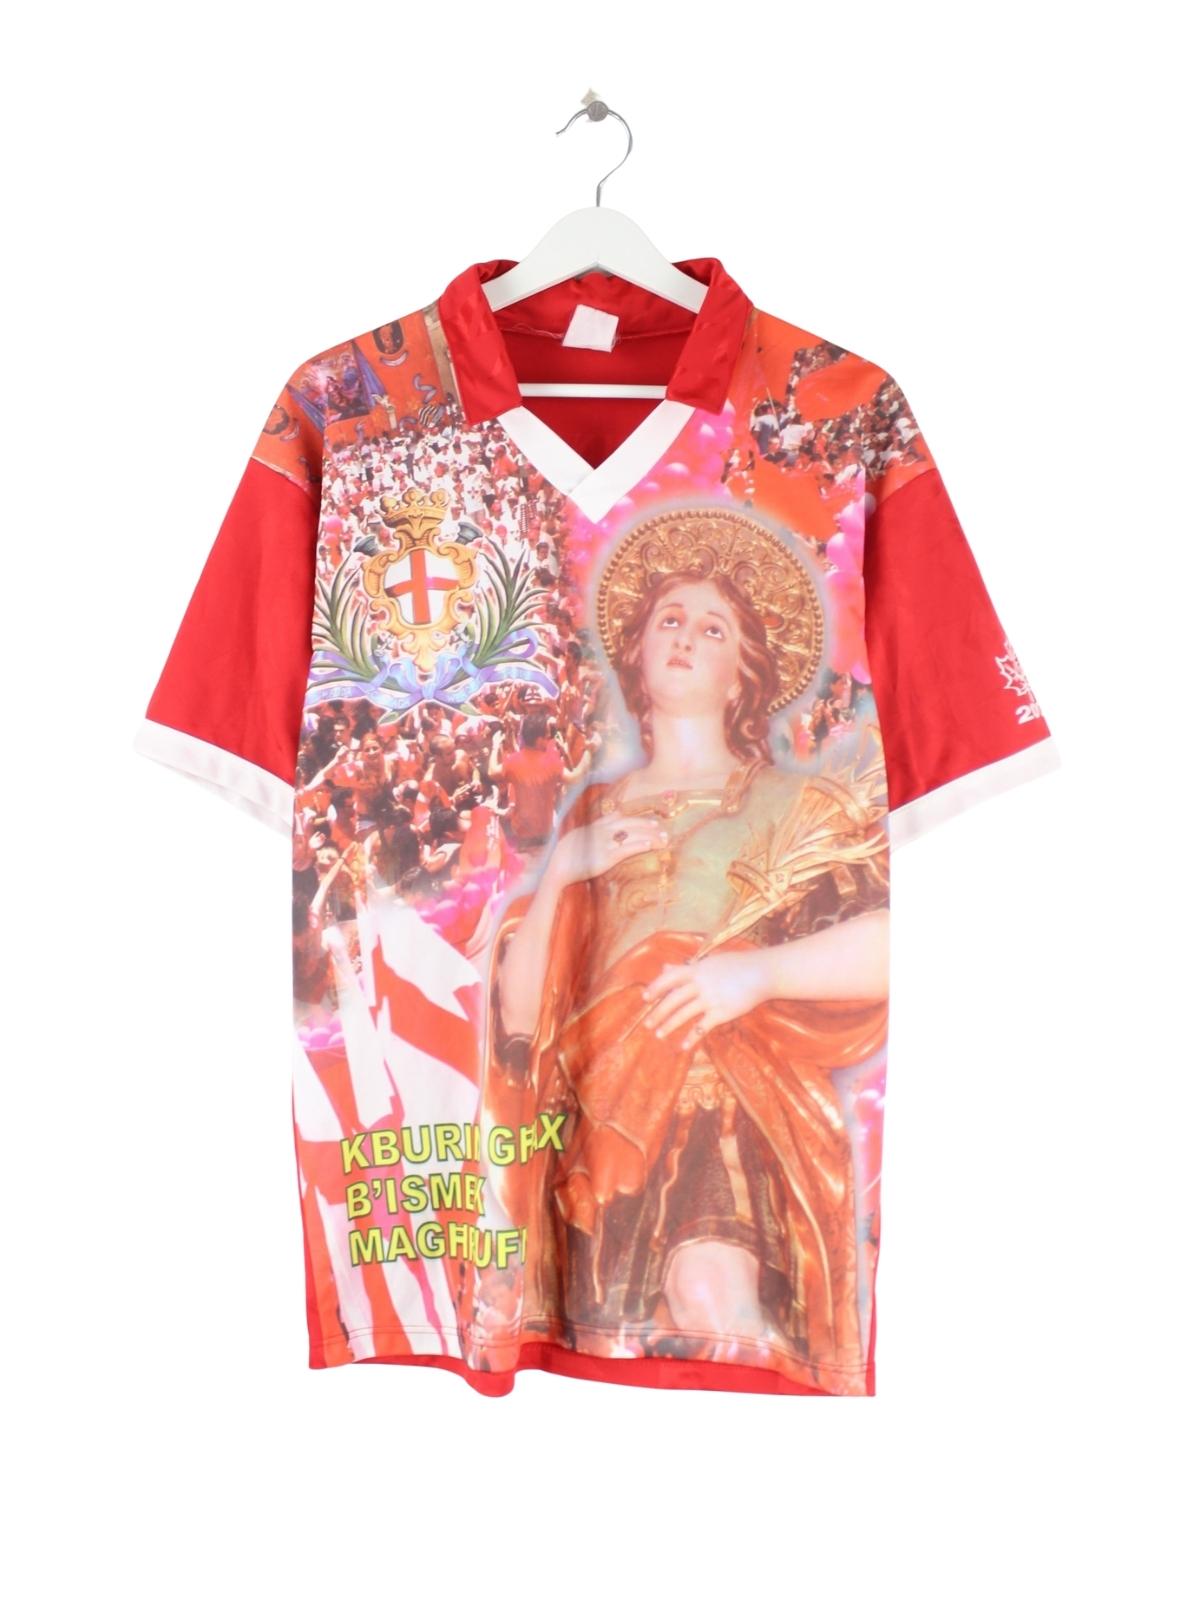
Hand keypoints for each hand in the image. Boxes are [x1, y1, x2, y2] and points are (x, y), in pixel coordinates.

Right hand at [549, 813, 668, 888]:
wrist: (558, 867)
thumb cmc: (564, 856)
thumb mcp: (577, 837)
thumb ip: (590, 832)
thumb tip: (597, 832)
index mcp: (595, 827)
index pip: (619, 816)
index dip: (635, 817)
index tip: (648, 819)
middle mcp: (602, 831)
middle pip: (630, 823)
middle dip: (647, 825)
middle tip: (661, 828)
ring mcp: (605, 843)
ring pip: (633, 835)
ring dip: (650, 836)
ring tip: (663, 838)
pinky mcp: (606, 857)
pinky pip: (627, 849)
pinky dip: (640, 845)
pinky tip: (651, 845)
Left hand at [640, 950, 766, 1050]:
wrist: (761, 973)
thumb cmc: (735, 965)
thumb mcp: (709, 962)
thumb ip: (686, 967)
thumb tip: (664, 967)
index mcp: (696, 969)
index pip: (670, 978)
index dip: (656, 987)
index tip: (645, 998)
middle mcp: (701, 984)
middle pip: (673, 999)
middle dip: (658, 1012)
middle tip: (647, 1024)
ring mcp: (711, 999)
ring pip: (684, 1014)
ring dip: (669, 1025)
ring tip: (659, 1034)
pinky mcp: (722, 1012)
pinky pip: (702, 1027)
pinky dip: (691, 1038)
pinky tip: (683, 1046)